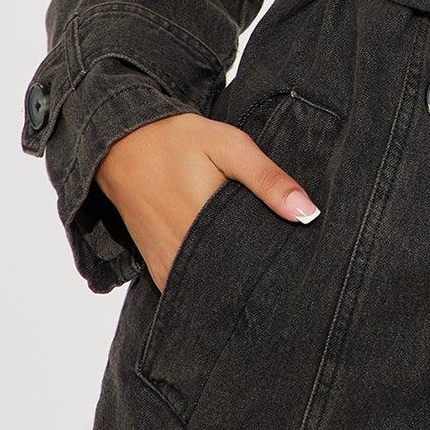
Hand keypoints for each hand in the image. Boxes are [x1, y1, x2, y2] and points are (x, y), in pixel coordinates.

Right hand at [95, 111, 319, 293]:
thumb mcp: (230, 147)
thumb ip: (268, 179)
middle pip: (232, 281)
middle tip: (279, 269)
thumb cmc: (179, 141)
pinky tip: (223, 270)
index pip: (252, 264)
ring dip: (230, 282)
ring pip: (208, 288)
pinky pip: (185, 287)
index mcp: (205, 223)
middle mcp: (183, 252)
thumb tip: (307, 213)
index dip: (275, 267)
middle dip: (255, 278)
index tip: (293, 265)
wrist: (122, 144)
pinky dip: (205, 282)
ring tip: (252, 269)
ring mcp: (167, 263)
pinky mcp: (156, 266)